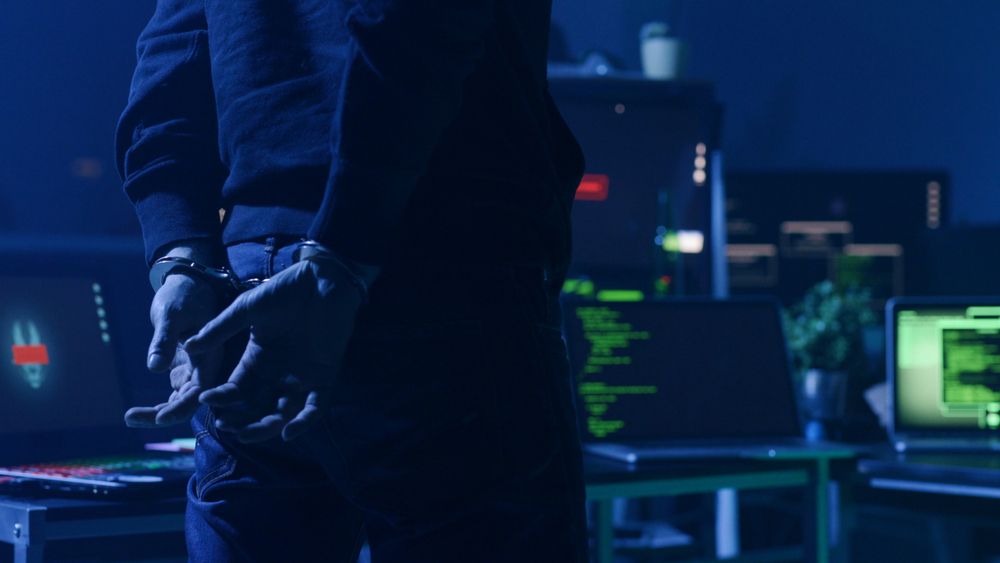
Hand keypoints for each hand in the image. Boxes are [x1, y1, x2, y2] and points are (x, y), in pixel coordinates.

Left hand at [124, 244, 223, 427]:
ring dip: (158, 413)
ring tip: (129, 417)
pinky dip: (158, 405)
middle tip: (131, 417)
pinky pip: (174, 395)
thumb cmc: (182, 296)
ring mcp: (196, 371)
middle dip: (164, 415)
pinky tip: (135, 412)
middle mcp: (207, 367)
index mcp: (211, 355)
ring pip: (181, 402)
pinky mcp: (184, 370)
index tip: (159, 418)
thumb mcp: (170, 315)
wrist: (187, 285)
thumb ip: (164, 341)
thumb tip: (154, 368)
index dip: (182, 407)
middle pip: (190, 402)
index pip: (199, 391)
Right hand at [184, 258, 365, 442]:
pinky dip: (303, 422)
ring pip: (282, 413)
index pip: (236, 387)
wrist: (323, 280)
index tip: (207, 399)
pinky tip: (288, 431)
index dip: (222, 397)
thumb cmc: (285, 290)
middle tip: (229, 427)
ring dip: (266, 426)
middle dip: (242, 420)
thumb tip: (189, 346)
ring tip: (249, 433)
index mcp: (256, 359)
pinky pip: (314, 408)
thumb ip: (221, 328)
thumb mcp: (248, 308)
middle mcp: (277, 374)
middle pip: (256, 407)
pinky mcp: (324, 378)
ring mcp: (301, 378)